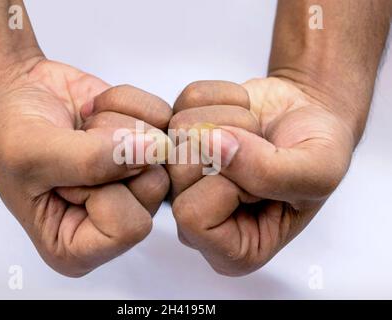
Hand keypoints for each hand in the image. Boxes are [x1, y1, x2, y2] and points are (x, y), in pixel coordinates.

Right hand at [0, 59, 171, 276]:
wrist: (17, 92)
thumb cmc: (8, 131)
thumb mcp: (33, 153)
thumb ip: (91, 160)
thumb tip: (153, 149)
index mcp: (78, 246)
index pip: (129, 228)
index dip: (101, 189)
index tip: (64, 172)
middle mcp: (114, 218)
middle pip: (154, 189)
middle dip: (112, 151)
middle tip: (75, 142)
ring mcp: (135, 181)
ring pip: (162, 152)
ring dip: (116, 123)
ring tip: (82, 127)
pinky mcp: (146, 146)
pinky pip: (163, 119)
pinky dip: (126, 102)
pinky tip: (95, 110)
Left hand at [168, 78, 354, 275]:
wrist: (309, 116)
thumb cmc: (318, 153)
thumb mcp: (317, 173)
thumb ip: (269, 172)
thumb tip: (210, 143)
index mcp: (229, 247)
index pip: (192, 217)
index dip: (232, 186)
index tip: (264, 180)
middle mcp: (194, 215)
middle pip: (179, 173)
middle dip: (232, 147)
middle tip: (262, 149)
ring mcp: (181, 173)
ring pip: (179, 133)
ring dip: (230, 119)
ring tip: (254, 133)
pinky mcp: (180, 134)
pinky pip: (185, 101)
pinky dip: (222, 96)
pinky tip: (242, 112)